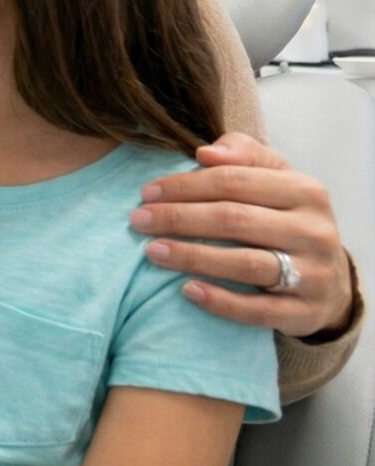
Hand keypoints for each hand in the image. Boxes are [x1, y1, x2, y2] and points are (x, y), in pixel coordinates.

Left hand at [134, 132, 355, 338]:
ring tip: (152, 251)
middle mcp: (315, 231)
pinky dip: (221, 301)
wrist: (327, 280)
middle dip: (179, 218)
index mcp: (306, 190)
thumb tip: (206, 153)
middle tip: (138, 220)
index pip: (235, 181)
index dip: (185, 185)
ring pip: (246, 264)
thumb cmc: (285, 218)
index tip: (146, 193)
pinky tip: (186, 290)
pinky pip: (259, 310)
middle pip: (235, 220)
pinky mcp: (306, 312)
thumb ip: (243, 154)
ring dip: (192, 257)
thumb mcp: (274, 179)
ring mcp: (314, 274)